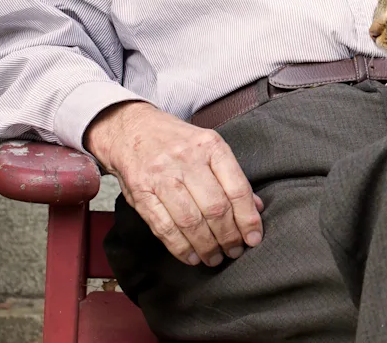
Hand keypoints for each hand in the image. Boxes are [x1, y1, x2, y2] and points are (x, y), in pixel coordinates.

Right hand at [84, 101, 263, 266]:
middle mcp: (187, 159)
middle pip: (215, 208)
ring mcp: (162, 177)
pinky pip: (164, 227)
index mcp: (210, 145)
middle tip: (234, 251)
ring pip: (191, 221)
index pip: (237, 188)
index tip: (253, 238)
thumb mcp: (208, 146)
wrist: (131, 129)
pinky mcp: (141, 194)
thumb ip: (231, 176)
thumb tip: (256, 208)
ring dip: (206, 246)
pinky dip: (180, 247)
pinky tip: (192, 256)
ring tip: (215, 258)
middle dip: (228, 237)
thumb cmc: (176, 141)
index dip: (248, 218)